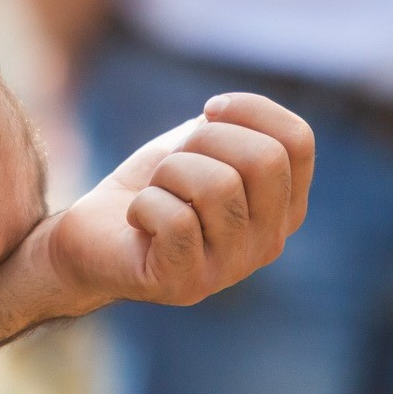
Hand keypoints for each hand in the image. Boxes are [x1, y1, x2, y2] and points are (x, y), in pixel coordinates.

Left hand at [36, 92, 314, 311]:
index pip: (297, 141)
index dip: (249, 109)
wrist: (95, 236)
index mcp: (284, 206)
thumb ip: (234, 128)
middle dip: (206, 139)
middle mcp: (270, 241)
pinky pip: (175, 220)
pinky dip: (144, 205)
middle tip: (176, 160)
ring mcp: (232, 268)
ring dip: (169, 173)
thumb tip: (229, 113)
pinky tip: (139, 221)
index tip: (209, 112)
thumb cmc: (155, 186)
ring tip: (156, 192)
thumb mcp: (201, 145)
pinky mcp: (187, 284)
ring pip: (217, 185)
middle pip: (265, 160)